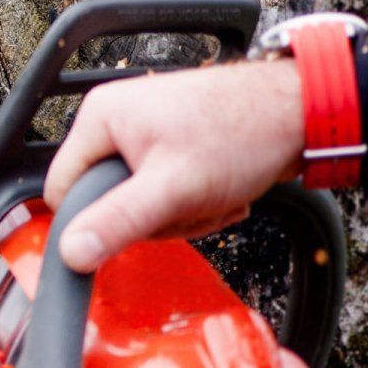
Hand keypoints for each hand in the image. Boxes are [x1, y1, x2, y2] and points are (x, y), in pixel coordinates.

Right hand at [44, 60, 306, 272]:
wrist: (303, 113)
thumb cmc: (243, 132)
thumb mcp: (173, 188)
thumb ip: (118, 221)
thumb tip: (70, 253)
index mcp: (100, 118)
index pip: (64, 189)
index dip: (96, 219)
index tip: (139, 222)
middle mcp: (116, 120)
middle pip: (106, 200)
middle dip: (153, 217)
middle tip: (188, 205)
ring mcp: (144, 133)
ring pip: (139, 202)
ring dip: (180, 213)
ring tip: (211, 196)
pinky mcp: (171, 146)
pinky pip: (164, 193)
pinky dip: (194, 203)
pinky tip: (220, 193)